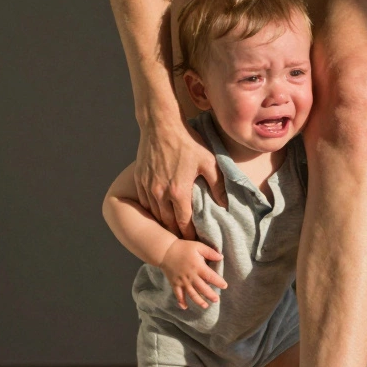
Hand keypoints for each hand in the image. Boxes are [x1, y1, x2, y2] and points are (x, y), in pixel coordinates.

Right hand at [135, 115, 227, 239]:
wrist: (161, 124)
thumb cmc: (187, 141)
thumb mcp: (208, 161)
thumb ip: (217, 185)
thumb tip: (225, 204)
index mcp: (179, 191)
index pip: (184, 222)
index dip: (190, 234)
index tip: (195, 241)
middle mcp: (160, 193)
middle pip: (168, 222)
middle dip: (177, 233)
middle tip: (185, 240)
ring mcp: (148, 187)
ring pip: (155, 214)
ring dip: (164, 223)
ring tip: (173, 230)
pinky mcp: (140, 180)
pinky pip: (145, 203)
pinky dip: (153, 211)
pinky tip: (159, 213)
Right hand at [160, 239, 227, 309]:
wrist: (165, 251)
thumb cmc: (183, 247)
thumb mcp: (198, 246)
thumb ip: (210, 252)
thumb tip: (221, 257)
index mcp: (198, 267)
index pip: (211, 276)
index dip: (219, 282)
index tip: (224, 286)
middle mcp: (191, 276)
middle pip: (203, 288)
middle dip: (210, 295)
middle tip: (217, 300)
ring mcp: (182, 281)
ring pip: (192, 294)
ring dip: (199, 301)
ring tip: (205, 306)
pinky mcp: (175, 284)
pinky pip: (178, 295)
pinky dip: (181, 301)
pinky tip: (185, 307)